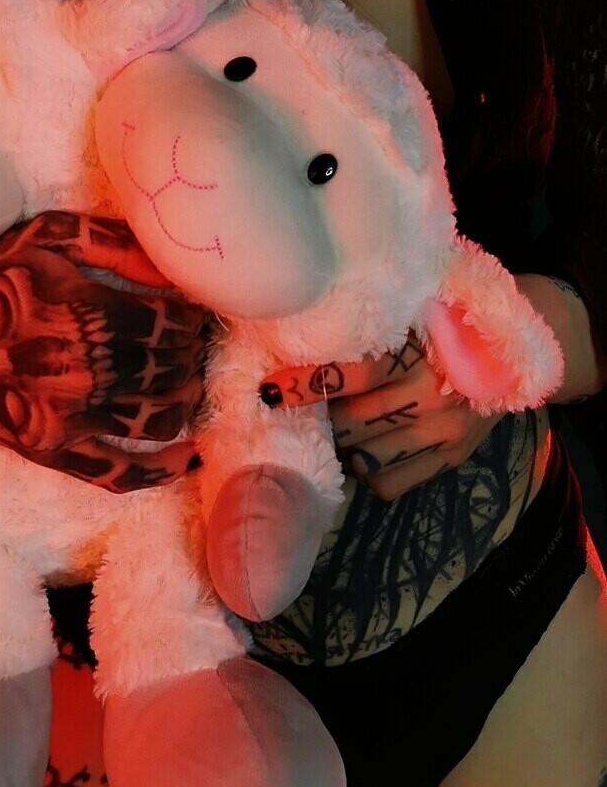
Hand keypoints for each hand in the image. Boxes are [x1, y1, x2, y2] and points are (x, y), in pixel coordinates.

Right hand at [0, 211, 207, 491]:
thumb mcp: (45, 236)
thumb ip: (115, 245)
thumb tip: (176, 266)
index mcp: (84, 313)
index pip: (173, 325)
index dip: (197, 319)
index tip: (202, 312)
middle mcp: (83, 371)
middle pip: (171, 371)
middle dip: (195, 357)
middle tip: (199, 346)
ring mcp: (66, 418)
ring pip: (157, 420)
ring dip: (187, 403)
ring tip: (192, 383)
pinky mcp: (48, 451)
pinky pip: (117, 473)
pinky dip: (159, 470)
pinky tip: (186, 455)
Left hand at [259, 336, 503, 501]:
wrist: (518, 347)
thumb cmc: (453, 316)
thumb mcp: (419, 304)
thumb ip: (374, 317)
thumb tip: (304, 323)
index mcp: (422, 352)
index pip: (351, 374)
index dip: (305, 383)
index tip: (268, 389)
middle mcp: (434, 397)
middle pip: (351, 423)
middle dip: (321, 417)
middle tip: (303, 405)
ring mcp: (444, 434)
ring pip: (365, 458)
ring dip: (342, 444)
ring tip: (338, 424)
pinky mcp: (451, 458)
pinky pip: (390, 483)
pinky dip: (367, 470)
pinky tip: (367, 447)